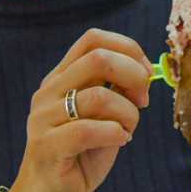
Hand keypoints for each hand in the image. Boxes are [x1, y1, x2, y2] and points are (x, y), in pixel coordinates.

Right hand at [11, 29, 152, 191]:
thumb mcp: (103, 114)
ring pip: (100, 96)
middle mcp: (49, 91)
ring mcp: (44, 118)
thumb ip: (116, 90)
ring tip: (128, 129)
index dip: (127, 48)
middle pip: (98, 59)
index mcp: (62, 77)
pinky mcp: (47, 146)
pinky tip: (121, 141)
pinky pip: (89, 130)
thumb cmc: (81, 153)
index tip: (146, 72)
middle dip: (133, 76)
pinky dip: (115, 133)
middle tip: (143, 101)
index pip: (93, 39)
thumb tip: (146, 72)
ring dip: (128, 113)